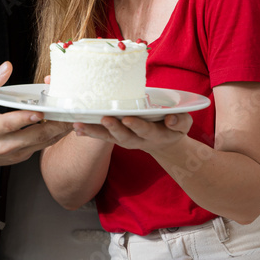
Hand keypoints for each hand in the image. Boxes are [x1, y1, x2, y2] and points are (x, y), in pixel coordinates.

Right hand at [0, 62, 70, 173]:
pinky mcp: (21, 156)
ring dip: (59, 130)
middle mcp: (3, 145)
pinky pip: (41, 146)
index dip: (26, 118)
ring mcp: (14, 153)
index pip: (10, 124)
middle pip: (34, 136)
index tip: (40, 111)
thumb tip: (6, 67)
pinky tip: (62, 123)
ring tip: (73, 116)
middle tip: (70, 112)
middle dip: (55, 124)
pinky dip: (54, 135)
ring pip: (42, 143)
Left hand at [71, 113, 192, 153]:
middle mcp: (137, 139)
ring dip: (94, 131)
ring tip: (79, 125)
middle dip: (113, 128)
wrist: (164, 141)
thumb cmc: (174, 127)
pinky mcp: (116, 137)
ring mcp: (125, 140)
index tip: (128, 119)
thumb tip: (171, 118)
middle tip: (104, 119)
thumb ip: (180, 121)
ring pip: (109, 137)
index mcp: (155, 134)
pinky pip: (101, 136)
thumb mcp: (184, 124)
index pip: (145, 130)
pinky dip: (89, 132)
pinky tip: (76, 128)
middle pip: (123, 136)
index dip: (137, 125)